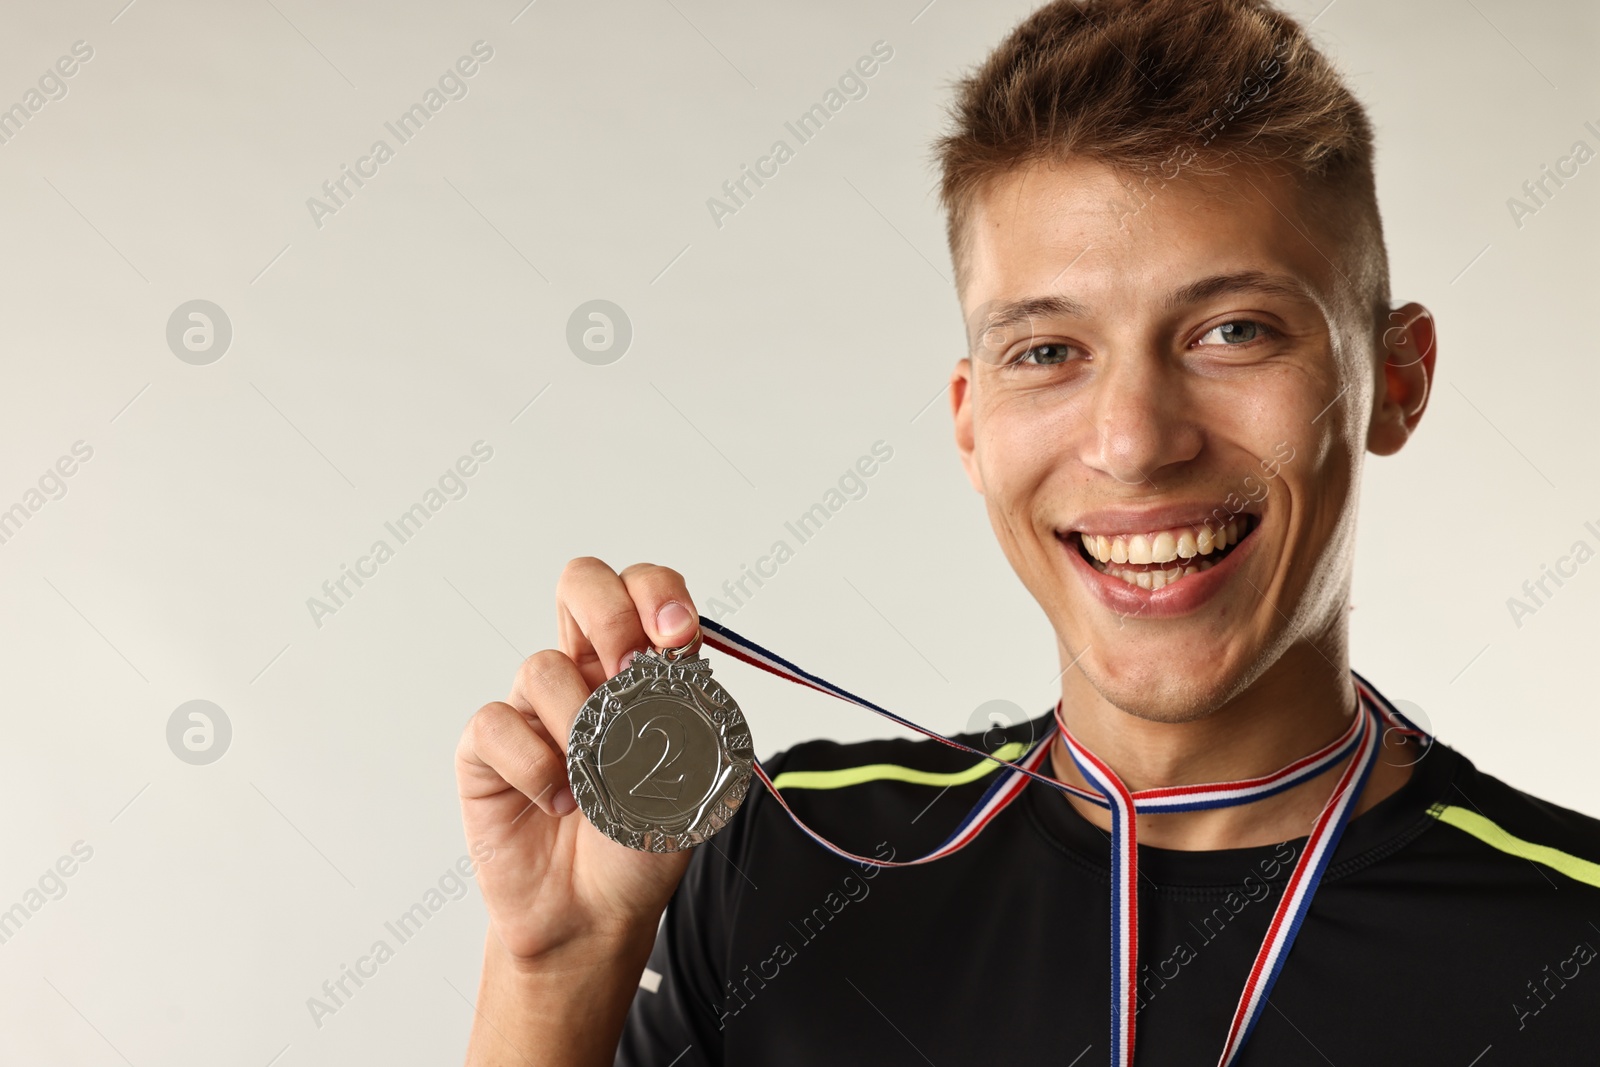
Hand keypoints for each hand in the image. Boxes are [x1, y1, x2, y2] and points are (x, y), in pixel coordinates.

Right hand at [456, 558, 701, 965]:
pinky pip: (498, 723)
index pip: (644, 591)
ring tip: (596, 786)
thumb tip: (661, 662)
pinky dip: (536, 768)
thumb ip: (685, 713)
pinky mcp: (487, 748)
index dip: (657, 594)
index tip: (675, 637)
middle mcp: (586, 675)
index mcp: (641, 670)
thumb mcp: (693, 778)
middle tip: (629, 670)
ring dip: (580, 729)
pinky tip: (559, 804)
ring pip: (543, 667)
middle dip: (609, 613)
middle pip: (582, 583)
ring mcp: (534, 707)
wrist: (595, 912)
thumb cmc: (643, 842)